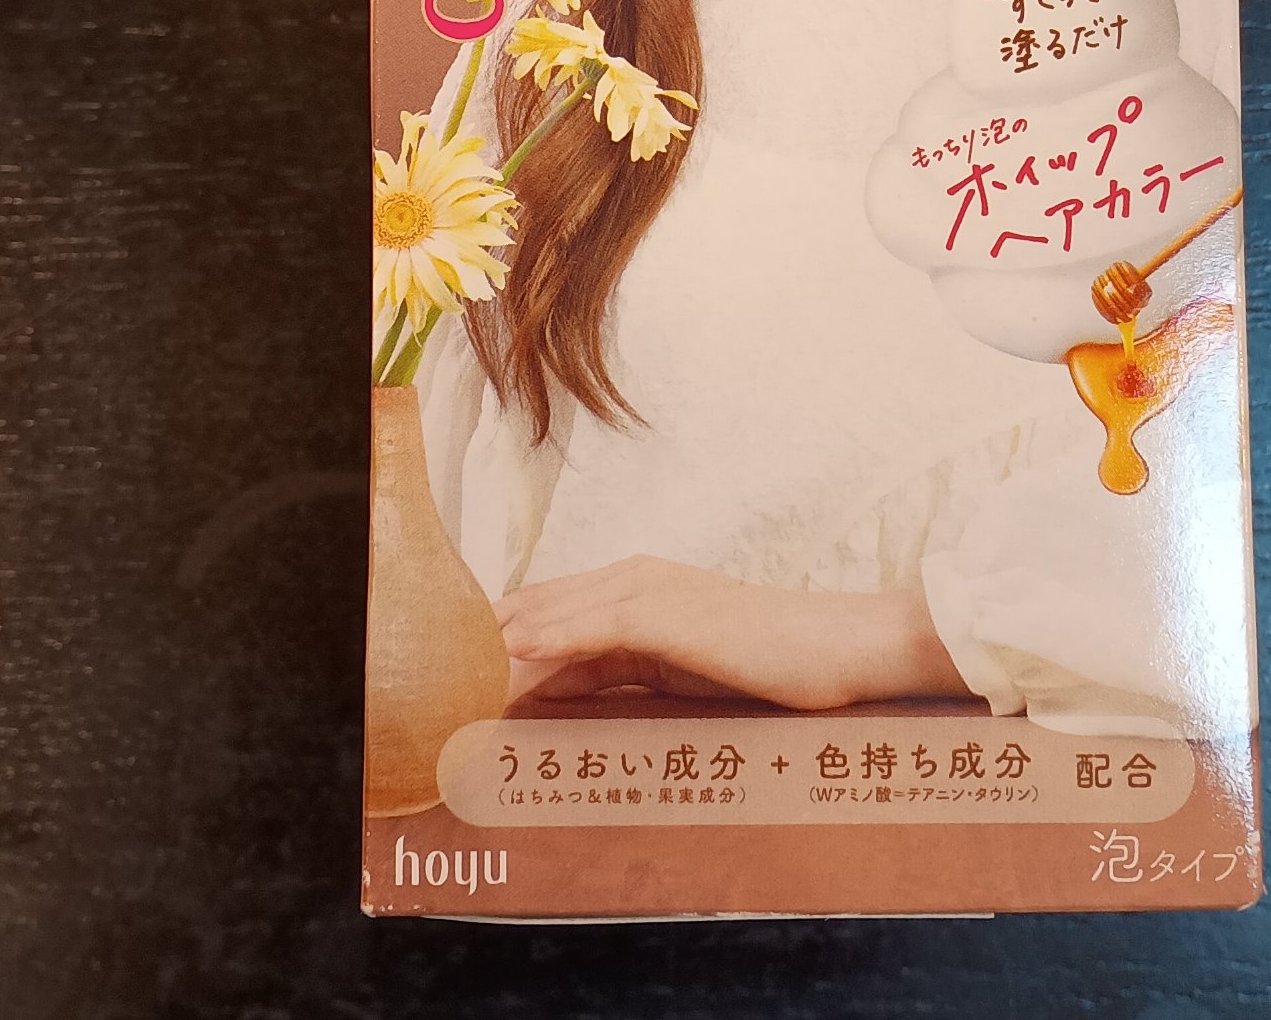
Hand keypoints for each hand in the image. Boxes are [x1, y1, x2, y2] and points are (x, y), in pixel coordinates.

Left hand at [492, 554, 975, 713]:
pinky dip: (543, 643)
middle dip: (478, 647)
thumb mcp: (677, 672)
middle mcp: (631, 578)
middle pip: (531, 609)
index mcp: (633, 590)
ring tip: (449, 685)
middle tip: (431, 690)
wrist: (840, 646)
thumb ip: (615, 673)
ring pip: (548, 615)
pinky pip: (587, 627)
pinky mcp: (665, 611)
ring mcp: (647, 590)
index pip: (540, 614)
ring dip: (496, 649)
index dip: (491, 646)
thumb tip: (551, 691)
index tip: (448, 682)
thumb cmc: (768, 664)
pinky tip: (506, 661)